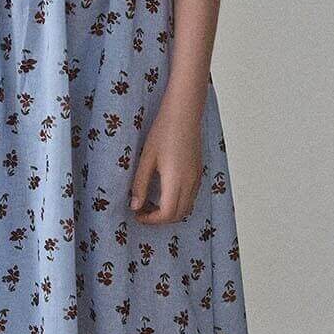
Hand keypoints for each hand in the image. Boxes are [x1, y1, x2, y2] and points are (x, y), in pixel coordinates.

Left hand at [129, 93, 203, 223]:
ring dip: (170, 212)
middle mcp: (190, 183)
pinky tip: (164, 192)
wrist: (184, 114)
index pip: (167, 214)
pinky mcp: (198, 172)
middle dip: (160, 219)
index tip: (137, 214)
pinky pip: (191, 197)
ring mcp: (196, 178)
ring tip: (151, 202)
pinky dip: (178, 202)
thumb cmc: (163, 132)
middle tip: (142, 210)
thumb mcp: (146, 159)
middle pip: (179, 215)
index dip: (151, 220)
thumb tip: (134, 206)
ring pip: (187, 208)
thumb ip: (140, 184)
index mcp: (176, 181)